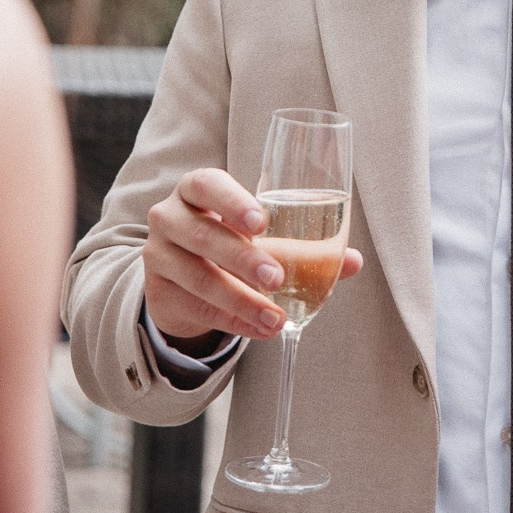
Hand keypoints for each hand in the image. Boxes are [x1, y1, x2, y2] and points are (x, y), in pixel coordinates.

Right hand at [143, 168, 362, 345]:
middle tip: (276, 277)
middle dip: (243, 259)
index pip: (206, 184)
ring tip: (275, 317)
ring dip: (241, 300)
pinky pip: (196, 308)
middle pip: (203, 235)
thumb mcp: (261, 239)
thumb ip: (304, 248)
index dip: (232, 201)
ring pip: (198, 277)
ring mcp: (159, 255)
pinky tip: (259, 329)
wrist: (182, 277)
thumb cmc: (230, 242)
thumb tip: (354, 261)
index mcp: (196, 189)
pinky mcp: (158, 292)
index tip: (262, 222)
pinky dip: (231, 320)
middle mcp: (170, 216)